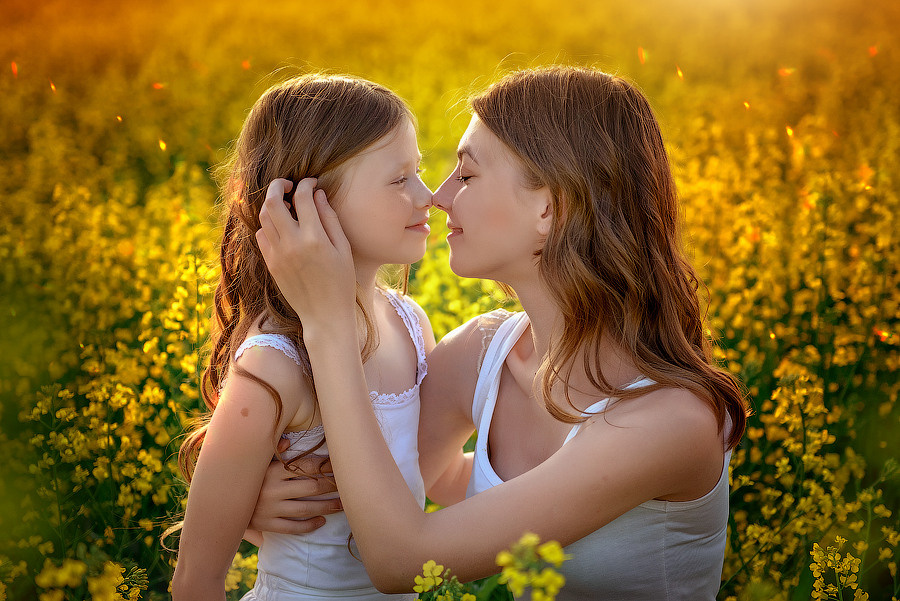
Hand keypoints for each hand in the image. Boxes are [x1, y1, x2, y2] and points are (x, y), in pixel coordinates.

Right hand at [247, 439, 341, 535]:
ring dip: (326, 507)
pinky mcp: (268, 525)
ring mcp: (271, 509)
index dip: (325, 466)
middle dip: (331, 486)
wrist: (221, 502)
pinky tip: (322, 521)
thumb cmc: (245, 478)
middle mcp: (273, 490)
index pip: (305, 466)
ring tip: (342, 504)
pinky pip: (293, 528)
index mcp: (272, 470)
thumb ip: (272, 452)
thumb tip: (288, 443)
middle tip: (347, 485)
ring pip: (305, 509)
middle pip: (310, 488)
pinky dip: (309, 525)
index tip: (339, 466)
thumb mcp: (255, 462)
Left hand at [256, 178, 355, 329]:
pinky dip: (268, 225)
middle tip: (288, 185)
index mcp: (314, 238)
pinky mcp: (270, 264)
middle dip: (278, 185)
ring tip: (285, 205)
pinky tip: (282, 227)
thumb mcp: (343, 249)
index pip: (302, 197)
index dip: (306, 184)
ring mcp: (277, 254)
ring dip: (272, 205)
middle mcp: (291, 243)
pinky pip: (261, 235)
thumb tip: (317, 194)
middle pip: (272, 201)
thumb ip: (329, 219)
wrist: (324, 316)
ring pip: (263, 217)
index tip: (312, 183)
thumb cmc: (341, 282)